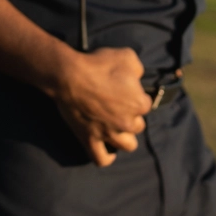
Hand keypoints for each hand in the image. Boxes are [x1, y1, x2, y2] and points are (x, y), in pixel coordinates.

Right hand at [50, 45, 151, 166]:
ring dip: (124, 137)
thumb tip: (138, 77)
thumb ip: (138, 69)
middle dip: (131, 117)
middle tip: (118, 106)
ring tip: (116, 128)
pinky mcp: (90, 140)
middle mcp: (128, 123)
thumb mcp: (127, 56)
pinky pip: (101, 159)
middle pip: (138, 126)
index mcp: (139, 103)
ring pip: (127, 145)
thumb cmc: (98, 64)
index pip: (146, 104)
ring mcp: (109, 134)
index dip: (135, 96)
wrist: (70, 76)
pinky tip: (107, 150)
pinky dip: (106, 157)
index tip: (125, 90)